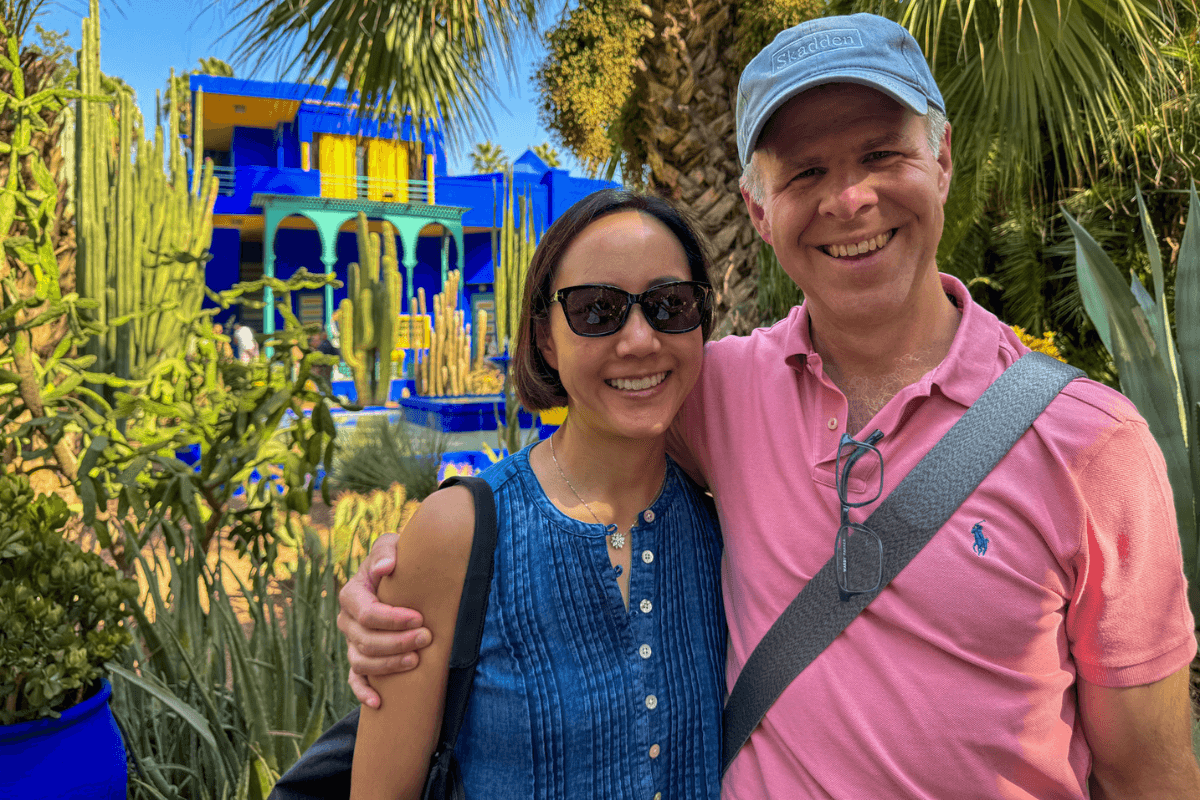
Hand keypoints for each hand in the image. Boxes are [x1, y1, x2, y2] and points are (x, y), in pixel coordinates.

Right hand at [337, 533, 432, 707]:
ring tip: (416, 661)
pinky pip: (355, 680)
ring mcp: (351, 642)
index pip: (366, 613)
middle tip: (426, 638)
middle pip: (365, 640)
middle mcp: (347, 620)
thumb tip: (387, 567)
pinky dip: (364, 692)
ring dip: (388, 664)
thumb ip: (386, 551)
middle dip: (397, 642)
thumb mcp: (391, 545)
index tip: (419, 618)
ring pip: (361, 661)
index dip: (391, 619)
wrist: (399, 576)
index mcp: (352, 593)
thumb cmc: (398, 560)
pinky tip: (379, 702)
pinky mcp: (360, 658)